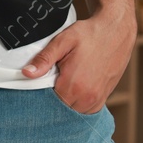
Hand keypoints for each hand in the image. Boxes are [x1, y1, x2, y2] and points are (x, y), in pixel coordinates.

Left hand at [20, 7, 135, 113]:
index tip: (41, 81)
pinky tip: (74, 87)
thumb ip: (44, 59)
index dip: (42, 92)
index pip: (49, 101)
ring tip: (64, 81)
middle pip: (61, 107)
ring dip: (66, 100)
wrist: (116, 32)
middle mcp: (87, 97)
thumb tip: (26, 73)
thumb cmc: (89, 34)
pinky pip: (87, 109)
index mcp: (74, 85)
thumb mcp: (62, 42)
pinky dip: (78, 102)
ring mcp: (98, 99)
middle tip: (53, 77)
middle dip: (54, 96)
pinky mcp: (105, 97)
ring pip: (74, 110)